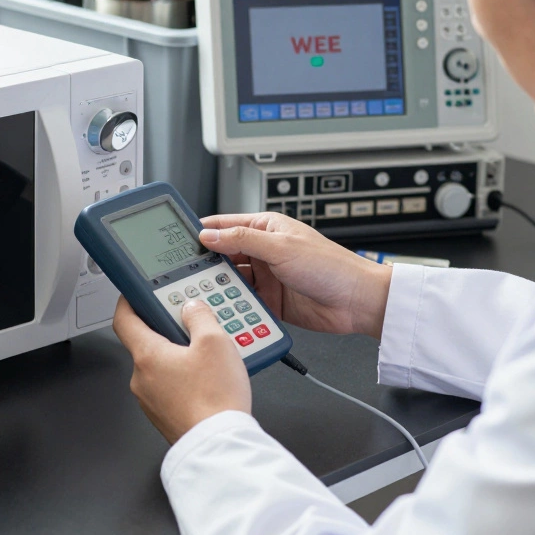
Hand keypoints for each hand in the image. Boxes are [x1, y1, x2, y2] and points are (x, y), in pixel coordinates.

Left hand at [113, 297, 250, 443]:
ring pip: (161, 367)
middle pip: (148, 342)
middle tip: (193, 324)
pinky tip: (209, 380)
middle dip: (168, 330)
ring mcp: (151, 400)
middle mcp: (142, 379)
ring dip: (180, 356)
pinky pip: (171, 387)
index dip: (129, 301)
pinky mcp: (165, 416)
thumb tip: (192, 308)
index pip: (124, 319)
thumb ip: (201, 317)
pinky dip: (185, 378)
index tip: (136, 293)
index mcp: (147, 356)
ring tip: (210, 356)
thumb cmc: (215, 400)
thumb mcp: (216, 342)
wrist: (220, 446)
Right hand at [199, 213, 391, 338]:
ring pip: (231, 281)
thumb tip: (210, 235)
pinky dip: (234, 306)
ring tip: (204, 294)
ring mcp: (266, 277)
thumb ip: (242, 241)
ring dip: (220, 287)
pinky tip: (223, 309)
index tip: (178, 241)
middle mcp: (263, 251)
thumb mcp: (281, 248)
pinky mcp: (270, 301)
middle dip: (206, 264)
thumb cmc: (331, 266)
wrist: (356, 301)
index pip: (224, 225)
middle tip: (185, 275)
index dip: (202, 231)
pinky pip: (244, 302)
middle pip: (223, 255)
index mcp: (266, 228)